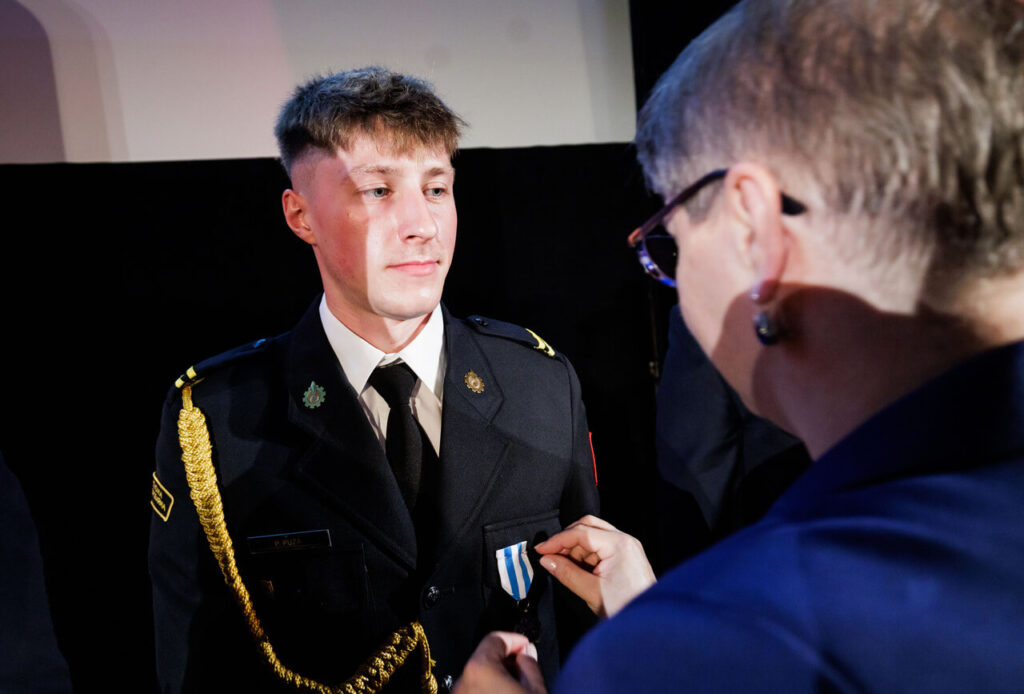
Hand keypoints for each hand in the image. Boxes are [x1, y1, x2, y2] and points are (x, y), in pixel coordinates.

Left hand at [453, 632, 545, 693]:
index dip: (515, 639)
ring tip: (517, 687)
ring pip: (479, 677)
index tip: (526, 645)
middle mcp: (463, 682)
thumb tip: (526, 651)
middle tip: (525, 666)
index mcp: (480, 669)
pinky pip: (474, 690)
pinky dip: (488, 689)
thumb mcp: (536, 690)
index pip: (496, 638)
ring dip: (497, 676)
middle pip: (485, 658)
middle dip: (506, 659)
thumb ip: (530, 663)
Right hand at [536, 515, 655, 617]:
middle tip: (550, 554)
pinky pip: (601, 548)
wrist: (651, 624)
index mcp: (619, 544)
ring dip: (576, 548)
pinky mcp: (626, 557)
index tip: (541, 549)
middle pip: (588, 526)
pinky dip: (586, 555)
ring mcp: (627, 548)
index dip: (557, 540)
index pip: (581, 532)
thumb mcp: (591, 591)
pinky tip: (577, 569)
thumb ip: (566, 573)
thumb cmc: (626, 608)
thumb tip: (546, 559)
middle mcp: (625, 541)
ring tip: (563, 567)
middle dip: (567, 540)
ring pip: (593, 536)